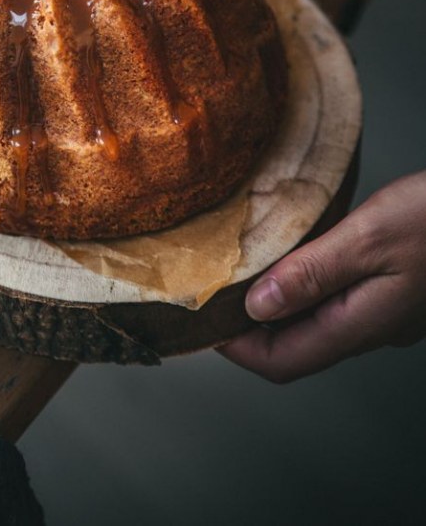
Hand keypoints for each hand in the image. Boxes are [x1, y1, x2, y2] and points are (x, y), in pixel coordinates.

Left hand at [218, 173, 425, 381]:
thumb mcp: (367, 238)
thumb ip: (311, 273)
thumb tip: (256, 307)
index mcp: (362, 324)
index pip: (283, 362)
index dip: (236, 349)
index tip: (202, 322)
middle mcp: (373, 327)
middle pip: (296, 346)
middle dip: (250, 328)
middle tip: (213, 292)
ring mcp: (388, 311)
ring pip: (318, 322)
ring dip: (278, 303)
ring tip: (244, 269)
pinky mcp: (398, 288)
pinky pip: (339, 299)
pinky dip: (306, 283)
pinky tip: (295, 252)